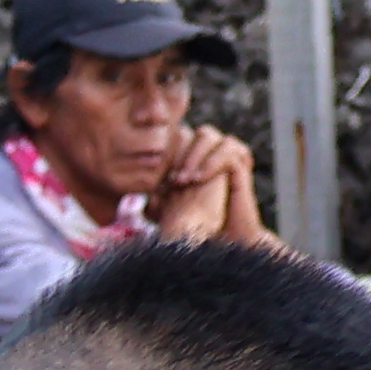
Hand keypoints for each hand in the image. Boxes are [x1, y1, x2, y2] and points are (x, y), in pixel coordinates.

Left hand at [152, 125, 265, 246]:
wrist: (223, 239)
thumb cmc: (196, 226)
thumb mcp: (169, 209)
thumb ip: (154, 197)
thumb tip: (130, 194)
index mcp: (189, 155)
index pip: (173, 136)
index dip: (164, 151)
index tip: (158, 177)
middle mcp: (206, 151)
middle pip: (187, 131)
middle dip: (177, 152)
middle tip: (172, 179)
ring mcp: (225, 154)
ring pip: (207, 134)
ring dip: (193, 155)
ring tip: (185, 180)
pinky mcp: (240, 164)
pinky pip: (228, 149)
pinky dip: (212, 162)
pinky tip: (200, 179)